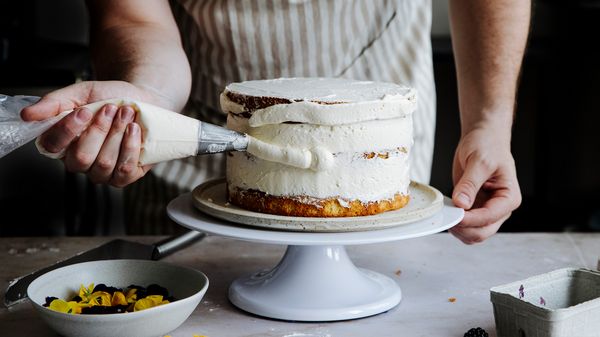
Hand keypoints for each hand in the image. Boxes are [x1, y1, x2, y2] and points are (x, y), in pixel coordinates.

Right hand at [21, 81, 157, 186]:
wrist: (143, 100)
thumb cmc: (110, 98)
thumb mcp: (81, 93)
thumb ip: (55, 103)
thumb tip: (27, 114)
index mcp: (62, 143)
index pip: (52, 146)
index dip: (67, 130)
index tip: (84, 111)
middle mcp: (79, 162)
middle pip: (81, 157)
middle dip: (99, 130)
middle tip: (111, 108)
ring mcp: (102, 173)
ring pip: (104, 163)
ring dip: (117, 134)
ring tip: (126, 114)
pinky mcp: (125, 177)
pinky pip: (124, 170)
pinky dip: (131, 146)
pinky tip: (135, 129)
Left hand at [449, 126, 521, 243]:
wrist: (482, 139)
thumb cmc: (487, 146)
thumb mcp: (478, 161)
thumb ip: (470, 184)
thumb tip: (461, 204)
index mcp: (509, 197)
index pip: (489, 217)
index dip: (470, 219)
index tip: (453, 212)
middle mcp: (500, 208)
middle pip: (482, 232)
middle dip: (463, 228)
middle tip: (445, 215)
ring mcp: (487, 211)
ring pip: (473, 234)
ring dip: (458, 229)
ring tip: (444, 212)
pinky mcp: (475, 210)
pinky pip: (465, 226)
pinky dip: (455, 224)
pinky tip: (446, 211)